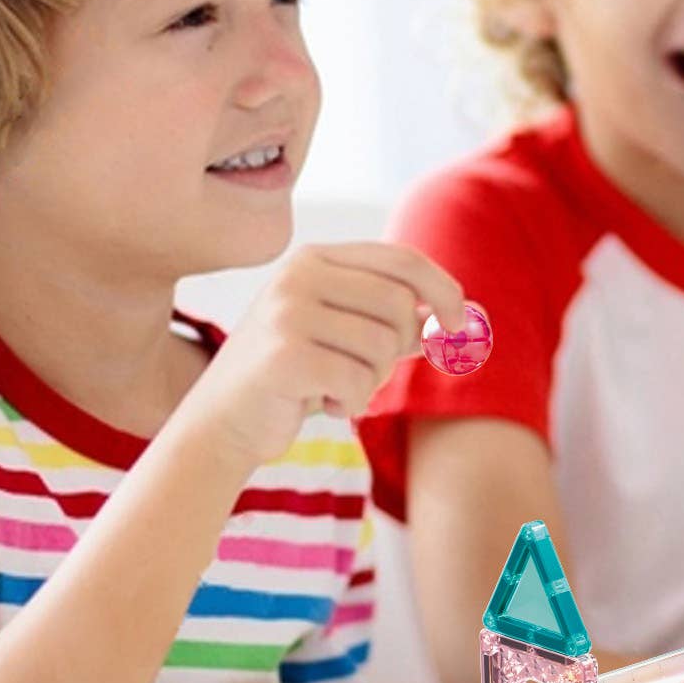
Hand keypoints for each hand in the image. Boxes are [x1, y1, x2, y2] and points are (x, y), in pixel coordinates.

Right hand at [171, 243, 466, 475]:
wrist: (223, 423)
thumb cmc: (296, 378)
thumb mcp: (348, 338)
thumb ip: (396, 320)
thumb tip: (460, 315)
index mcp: (315, 259)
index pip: (402, 260)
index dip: (443, 289)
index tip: (458, 324)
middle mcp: (297, 275)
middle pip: (400, 304)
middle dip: (399, 347)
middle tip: (367, 371)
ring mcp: (286, 312)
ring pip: (382, 345)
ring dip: (372, 380)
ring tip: (335, 386)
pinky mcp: (283, 356)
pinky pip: (358, 380)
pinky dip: (352, 401)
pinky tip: (320, 403)